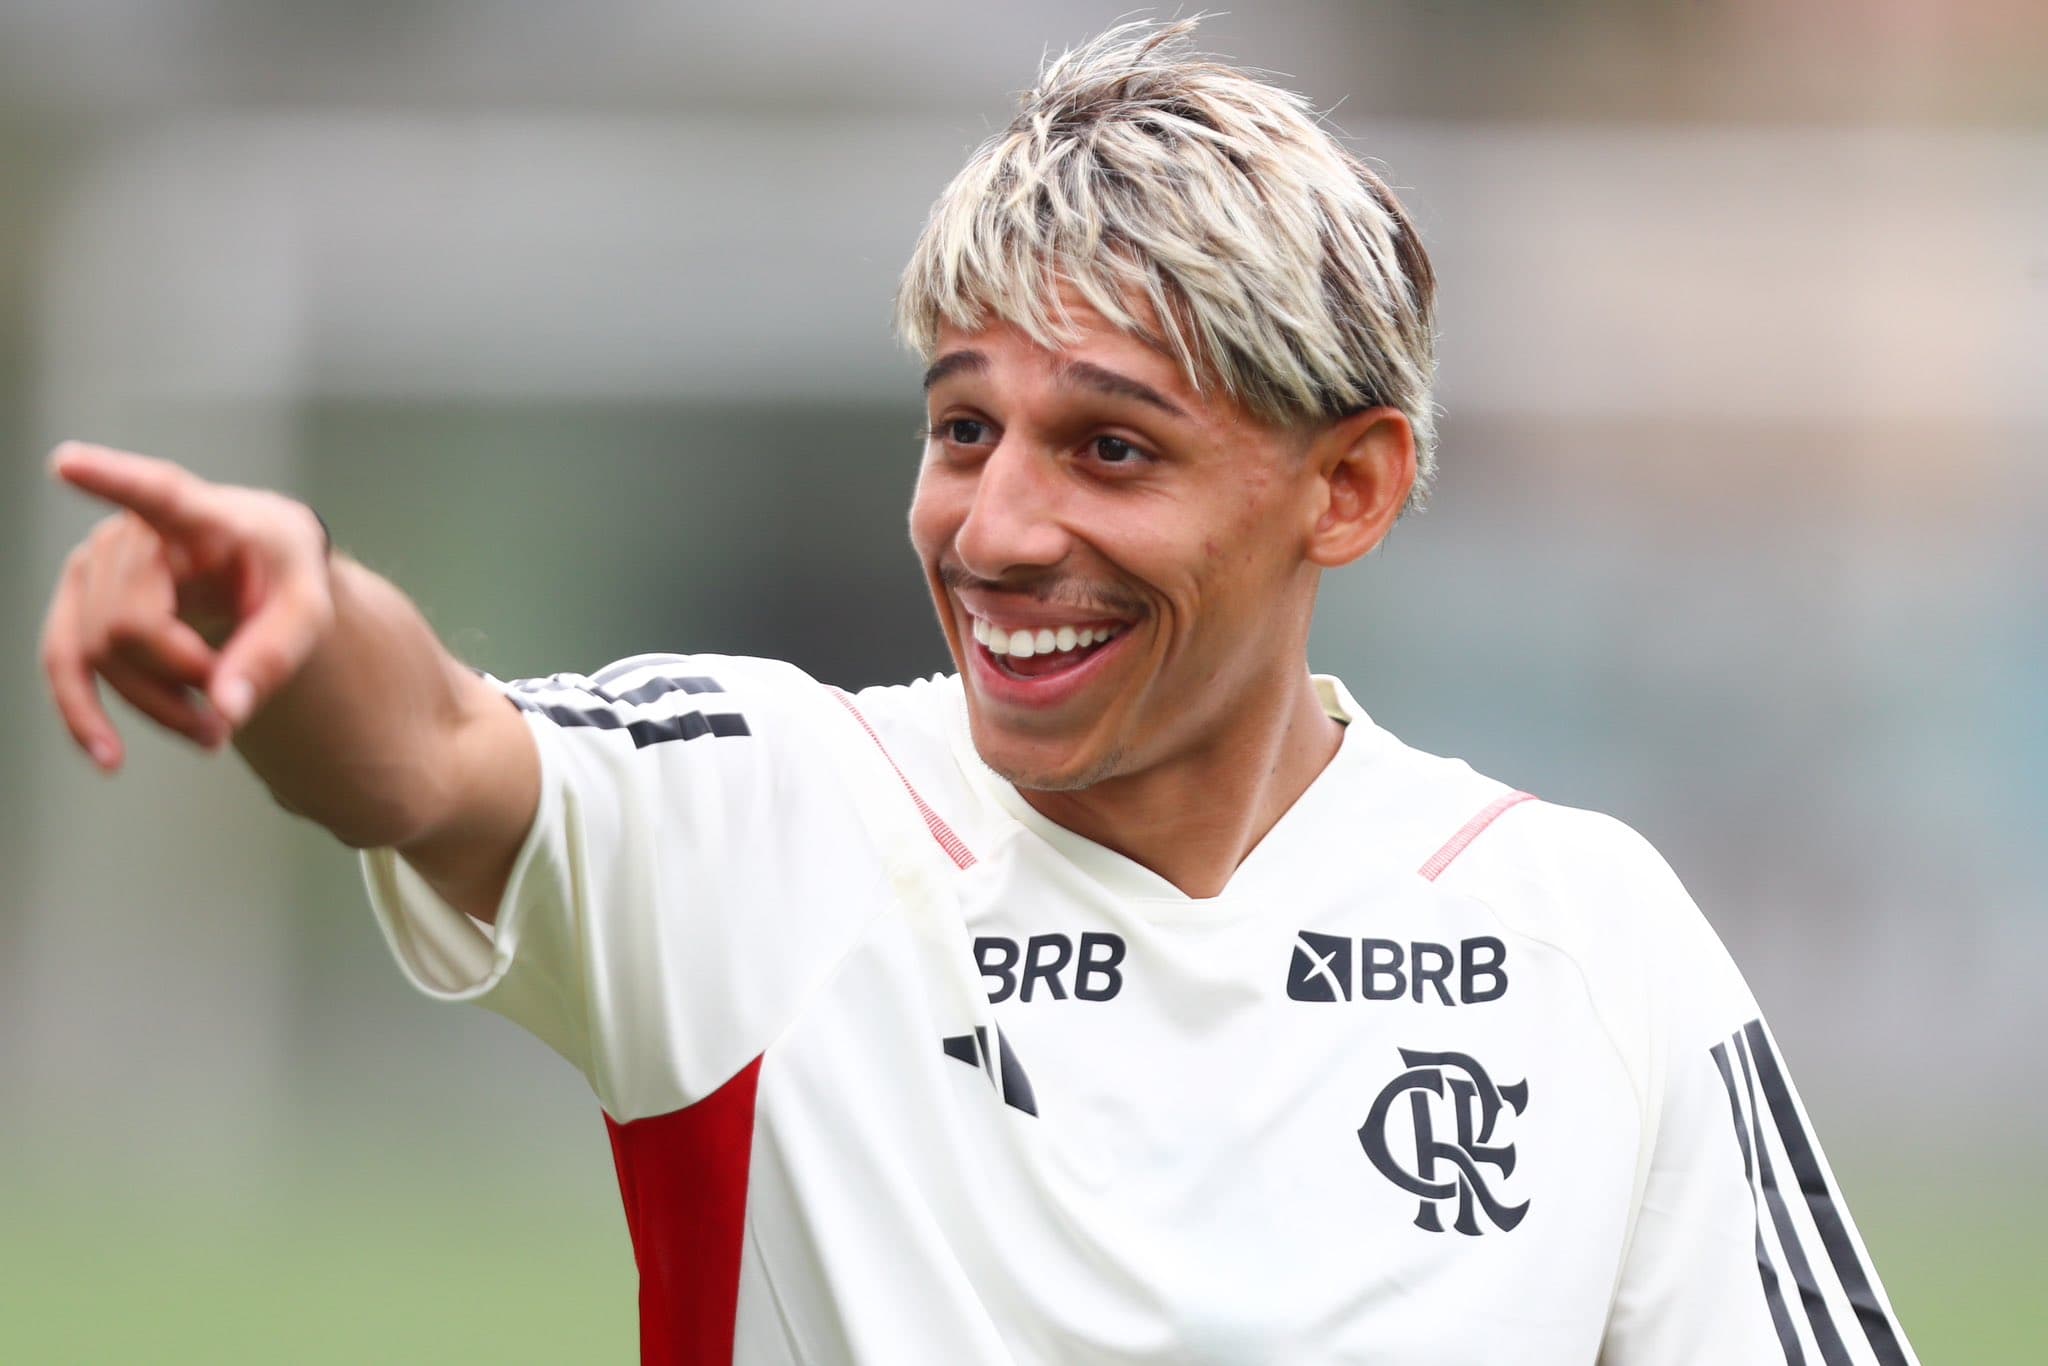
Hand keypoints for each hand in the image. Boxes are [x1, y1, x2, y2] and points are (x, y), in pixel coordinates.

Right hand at [39, 441, 334, 772]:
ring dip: (156, 708)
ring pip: (98, 655)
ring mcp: (97, 563)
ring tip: (213, 733)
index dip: (110, 479)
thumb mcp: (308, 610)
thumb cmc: (283, 574)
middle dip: (180, 680)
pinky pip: (63, 662)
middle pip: (128, 625)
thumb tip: (225, 710)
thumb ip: (275, 655)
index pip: (155, 493)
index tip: (69, 463)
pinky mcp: (79, 601)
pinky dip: (83, 714)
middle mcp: (134, 530)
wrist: (258, 568)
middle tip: (231, 713)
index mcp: (201, 515)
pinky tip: (109, 757)